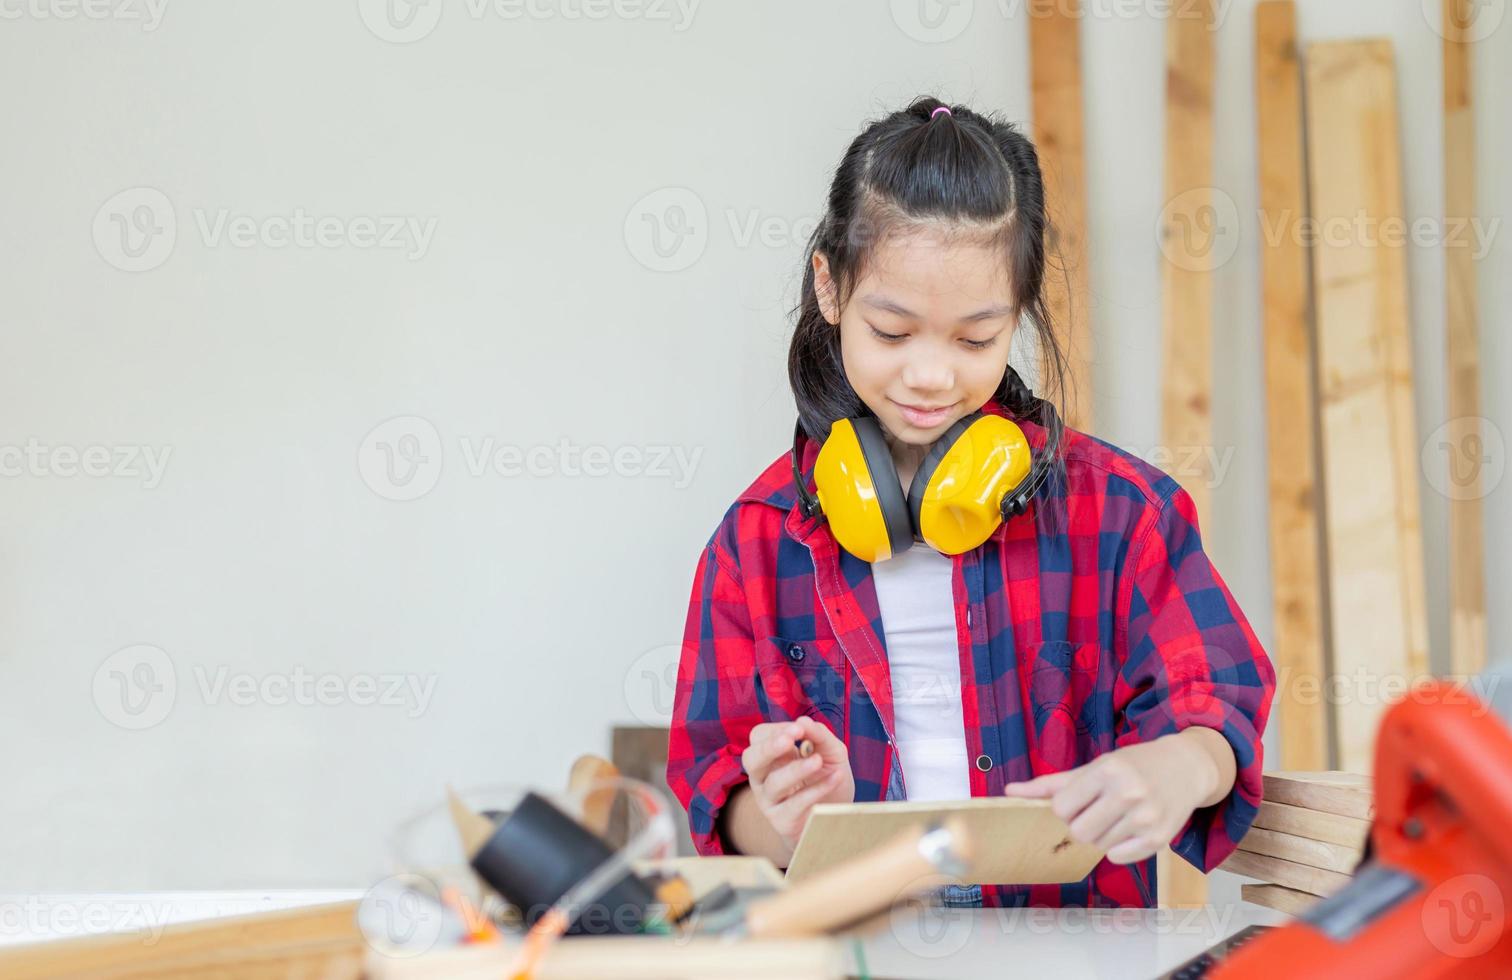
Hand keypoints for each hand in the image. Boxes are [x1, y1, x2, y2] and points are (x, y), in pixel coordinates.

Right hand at [739, 715, 853, 859]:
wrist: (834, 817)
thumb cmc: (826, 778)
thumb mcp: (830, 752)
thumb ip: (819, 735)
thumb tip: (803, 721)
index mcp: (770, 755)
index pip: (759, 736)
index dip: (777, 731)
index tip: (799, 728)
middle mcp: (763, 776)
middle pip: (751, 759)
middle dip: (769, 748)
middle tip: (789, 740)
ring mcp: (770, 800)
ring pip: (774, 783)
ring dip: (796, 769)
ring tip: (818, 761)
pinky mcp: (782, 822)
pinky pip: (794, 805)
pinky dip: (816, 790)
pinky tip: (835, 778)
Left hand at [1001, 734, 1216, 863]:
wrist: (1186, 767)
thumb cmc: (1133, 765)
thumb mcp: (1095, 766)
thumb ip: (1052, 783)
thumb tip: (1009, 791)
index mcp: (1107, 771)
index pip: (1061, 807)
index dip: (1064, 809)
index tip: (1078, 801)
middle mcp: (1128, 793)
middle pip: (1078, 831)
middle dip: (1080, 824)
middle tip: (1096, 811)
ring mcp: (1145, 818)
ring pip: (1098, 845)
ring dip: (1101, 835)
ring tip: (1117, 816)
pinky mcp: (1159, 839)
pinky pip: (1118, 858)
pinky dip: (1117, 848)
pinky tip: (1129, 828)